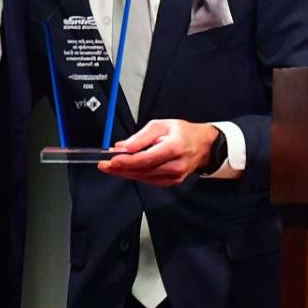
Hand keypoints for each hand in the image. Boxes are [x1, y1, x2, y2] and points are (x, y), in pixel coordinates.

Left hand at [97, 119, 219, 186]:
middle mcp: (176, 165)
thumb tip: (123, 146)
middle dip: (121, 168)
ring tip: (110, 167)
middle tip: (104, 165)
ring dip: (125, 173)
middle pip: (143, 170)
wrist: (202, 146)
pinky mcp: (172, 182)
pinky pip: (149, 181)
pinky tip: (125, 171)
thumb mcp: (161, 125)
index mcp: (175, 148)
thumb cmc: (181, 132)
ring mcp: (175, 177)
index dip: (128, 161)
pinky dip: (136, 175)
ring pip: (145, 178)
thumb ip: (141, 136)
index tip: (112, 159)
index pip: (147, 158)